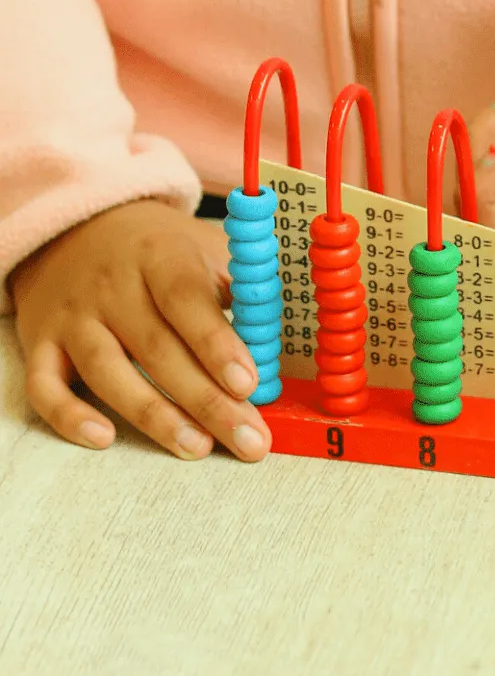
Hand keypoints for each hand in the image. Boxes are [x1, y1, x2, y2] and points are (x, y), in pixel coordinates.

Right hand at [11, 200, 272, 460]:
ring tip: (197, 448)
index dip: (217, 345)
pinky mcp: (40, 344)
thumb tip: (274, 343)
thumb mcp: (202, 248)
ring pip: (107, 372)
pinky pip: (45, 386)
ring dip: (153, 415)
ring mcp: (72, 317)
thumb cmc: (158, 250)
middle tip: (248, 440)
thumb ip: (236, 289)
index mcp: (158, 257)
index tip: (248, 385)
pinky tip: (103, 439)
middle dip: (207, 401)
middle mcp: (110, 287)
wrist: (76, 227)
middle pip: (157, 349)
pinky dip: (69, 416)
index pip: (186, 300)